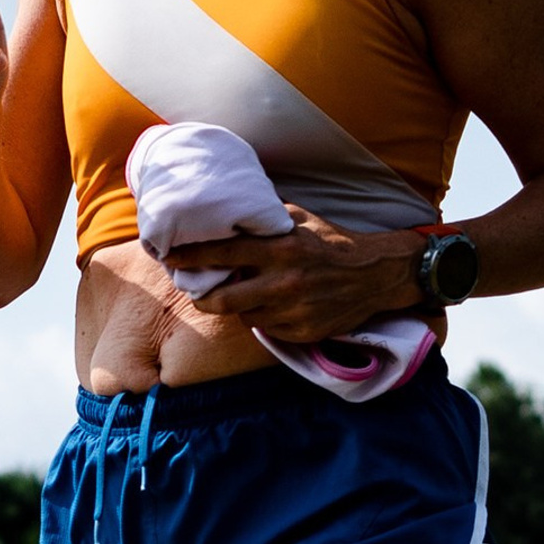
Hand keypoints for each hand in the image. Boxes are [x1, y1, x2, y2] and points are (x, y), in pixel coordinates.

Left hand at [186, 209, 431, 342]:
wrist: (375, 274)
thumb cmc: (332, 241)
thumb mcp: (299, 218)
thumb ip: (264, 218)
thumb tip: (228, 210)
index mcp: (279, 249)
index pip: (222, 253)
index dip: (190, 257)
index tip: (168, 257)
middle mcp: (284, 282)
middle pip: (222, 300)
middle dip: (202, 298)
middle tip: (196, 293)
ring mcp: (293, 311)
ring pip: (244, 317)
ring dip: (240, 307)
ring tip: (247, 294)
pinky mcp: (302, 333)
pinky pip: (268, 330)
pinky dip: (265, 319)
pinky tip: (275, 306)